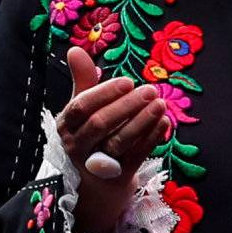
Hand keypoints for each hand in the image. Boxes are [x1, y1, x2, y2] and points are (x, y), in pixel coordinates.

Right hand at [53, 43, 166, 232]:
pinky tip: (164, 122)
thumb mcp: (82, 109)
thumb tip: (74, 49)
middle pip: (101, 124)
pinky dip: (152, 138)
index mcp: (67, 125)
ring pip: (119, 142)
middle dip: (127, 106)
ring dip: (142, 121)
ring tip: (161, 104)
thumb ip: (82, 80)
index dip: (105, 93)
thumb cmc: (90, 135)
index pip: (81, 106)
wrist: (94, 183)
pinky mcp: (117, 176)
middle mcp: (77, 145)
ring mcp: (97, 163)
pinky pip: (136, 155)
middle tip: (151, 90)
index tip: (128, 81)